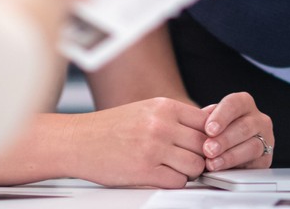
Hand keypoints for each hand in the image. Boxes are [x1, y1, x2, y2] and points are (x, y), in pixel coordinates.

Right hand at [69, 97, 211, 186]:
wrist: (79, 141)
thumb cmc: (111, 127)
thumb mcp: (146, 110)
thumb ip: (175, 116)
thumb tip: (210, 117)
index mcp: (163, 106)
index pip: (206, 122)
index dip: (208, 136)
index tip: (201, 144)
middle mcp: (161, 124)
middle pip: (204, 144)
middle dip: (200, 155)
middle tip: (189, 159)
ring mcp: (154, 148)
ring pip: (195, 165)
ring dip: (189, 172)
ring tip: (175, 168)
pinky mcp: (144, 171)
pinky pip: (178, 182)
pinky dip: (175, 183)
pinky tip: (163, 177)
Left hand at [202, 91, 274, 172]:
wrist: (224, 146)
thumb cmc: (215, 130)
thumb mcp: (208, 120)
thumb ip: (203, 122)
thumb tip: (195, 127)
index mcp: (244, 103)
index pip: (234, 104)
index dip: (221, 117)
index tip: (209, 129)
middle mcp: (258, 119)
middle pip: (244, 127)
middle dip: (224, 140)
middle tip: (208, 149)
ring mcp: (265, 138)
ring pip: (253, 146)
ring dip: (230, 156)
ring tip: (212, 163)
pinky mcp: (266, 158)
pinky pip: (256, 164)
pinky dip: (238, 168)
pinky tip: (224, 170)